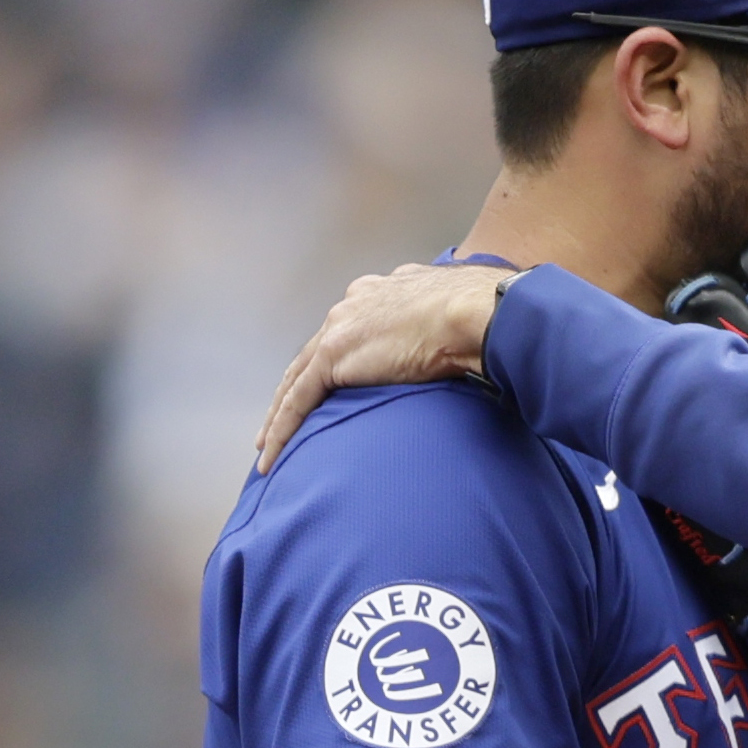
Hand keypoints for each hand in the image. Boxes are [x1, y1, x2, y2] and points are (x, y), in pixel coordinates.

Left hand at [255, 261, 509, 469]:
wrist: (477, 311)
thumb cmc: (481, 316)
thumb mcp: (455, 319)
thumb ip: (442, 331)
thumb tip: (457, 352)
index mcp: (381, 294)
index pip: (345, 333)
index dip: (332, 365)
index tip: (326, 389)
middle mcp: (352, 305)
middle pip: (311, 357)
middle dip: (293, 391)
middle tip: (279, 423)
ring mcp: (340, 329)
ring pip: (296, 380)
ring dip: (279, 417)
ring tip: (266, 449)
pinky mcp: (335, 357)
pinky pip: (298, 400)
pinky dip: (282, 429)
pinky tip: (271, 454)